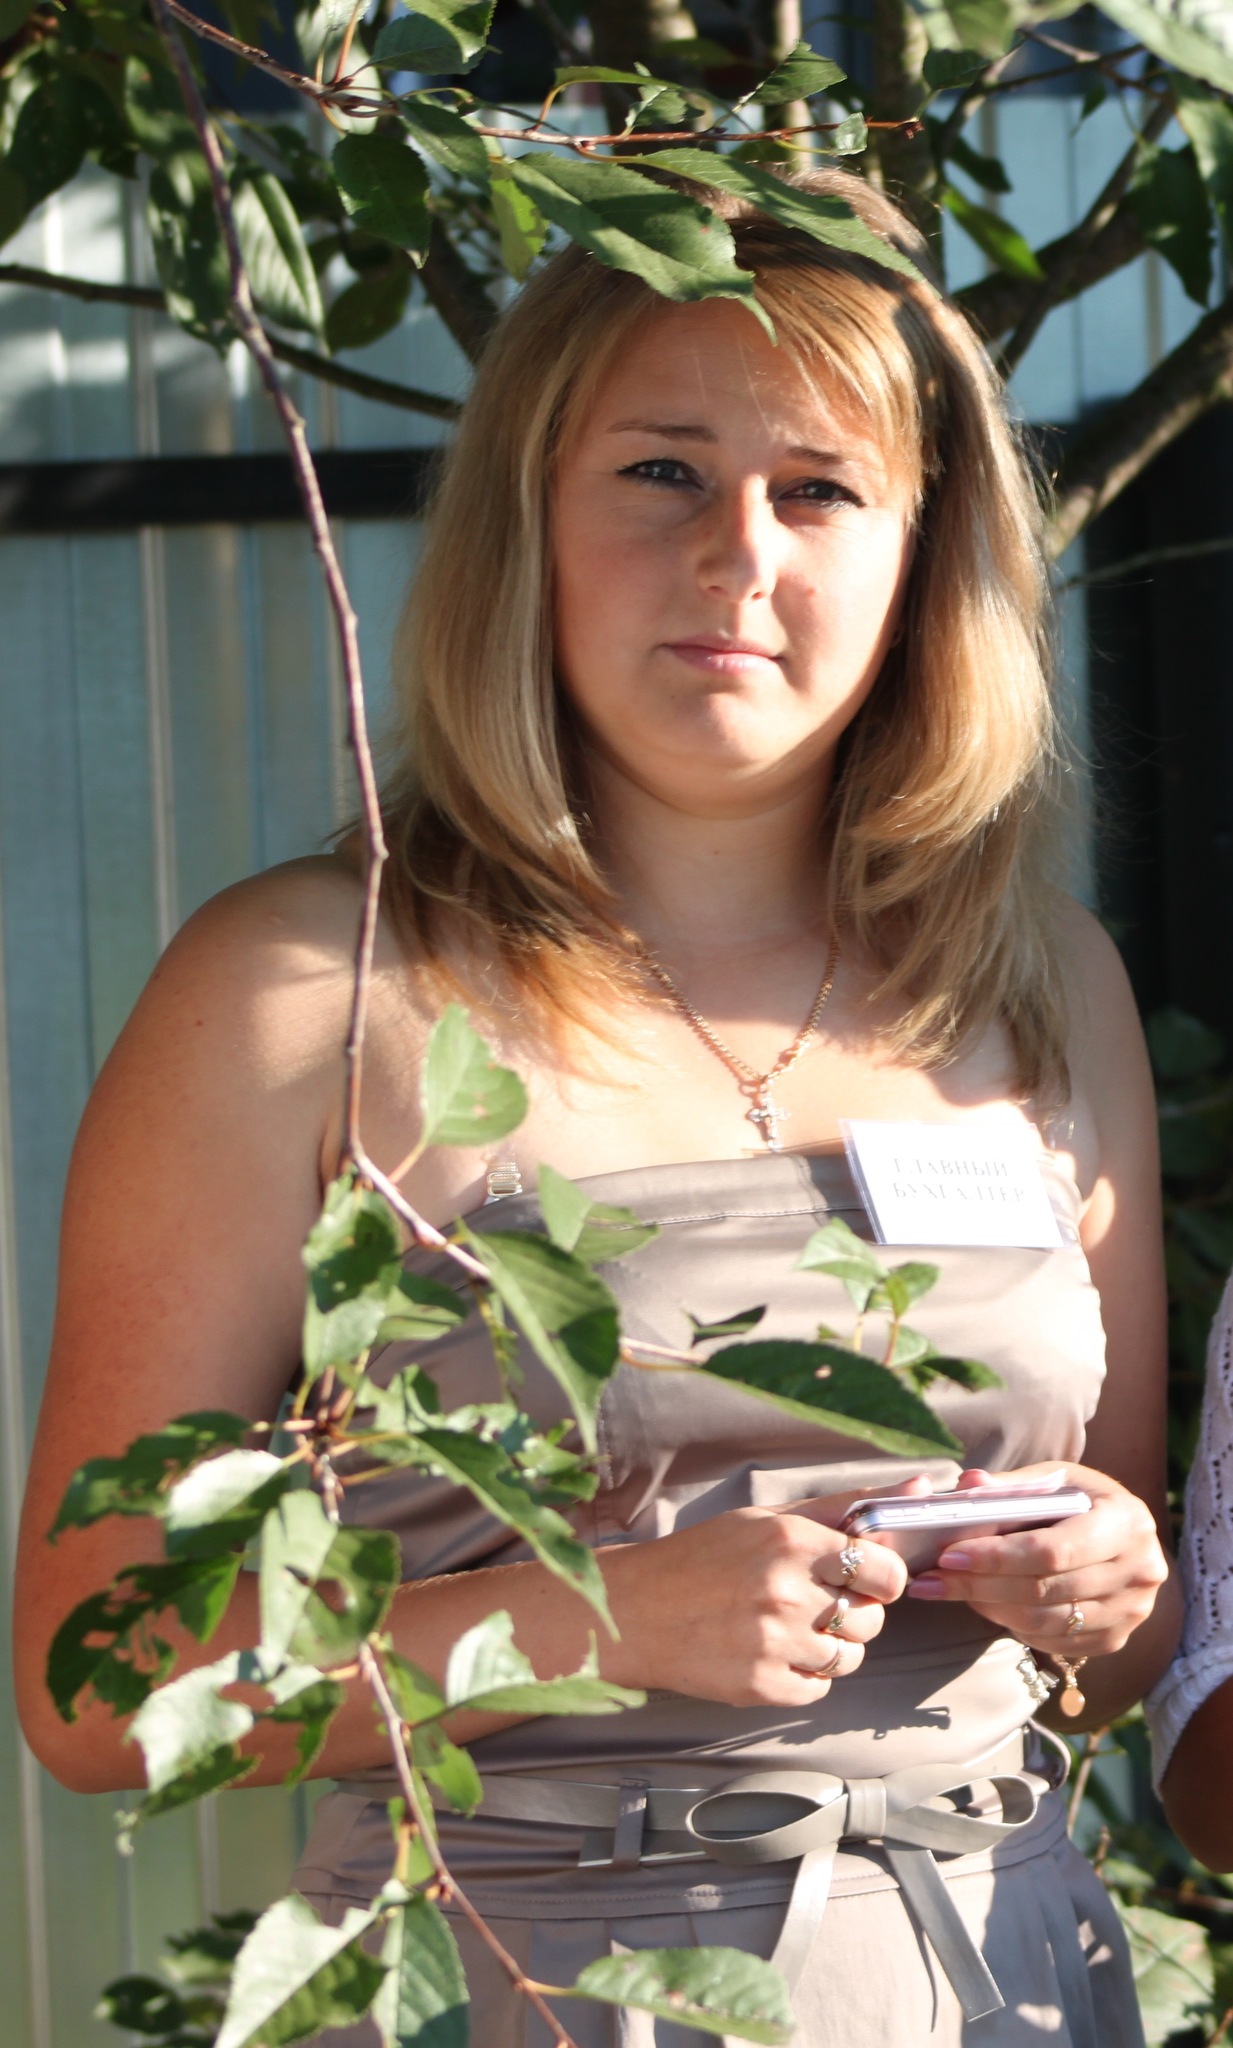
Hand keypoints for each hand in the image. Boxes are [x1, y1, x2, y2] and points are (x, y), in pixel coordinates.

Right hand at [605, 1479, 923, 1709]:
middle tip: (817, 1601)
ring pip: (850, 1658)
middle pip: (870, 1618)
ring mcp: (772, 1644)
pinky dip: (806, 1675)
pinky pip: (819, 1689)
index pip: (883, 1569)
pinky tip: (773, 1653)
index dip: (883, 1577)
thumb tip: (922, 1488)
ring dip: (832, 1646)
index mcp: (788, 1541)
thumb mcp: (767, 1520)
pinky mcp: (761, 1687)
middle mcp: (784, 1592)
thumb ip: (845, 1508)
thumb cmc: (702, 1558)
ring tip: (791, 1628)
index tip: (866, 1577)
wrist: (634, 1611)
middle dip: (854, 1611)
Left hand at [905, 1461, 1168, 1658]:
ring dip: (989, 1608)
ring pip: (1045, 1622)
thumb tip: (968, 1485)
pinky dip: (1013, 1626)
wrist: (1125, 1537)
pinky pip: (1054, 1642)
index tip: (949, 1556)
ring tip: (948, 1591)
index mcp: (1125, 1520)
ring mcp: (1132, 1611)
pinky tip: (984, 1605)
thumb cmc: (1083, 1500)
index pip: (1052, 1550)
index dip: (997, 1556)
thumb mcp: (1056, 1479)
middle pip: (1044, 1590)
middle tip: (930, 1580)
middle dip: (979, 1586)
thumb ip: (1012, 1486)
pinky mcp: (1117, 1639)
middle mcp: (1139, 1570)